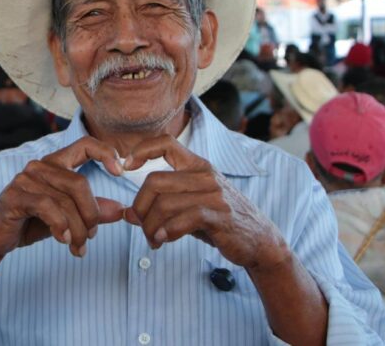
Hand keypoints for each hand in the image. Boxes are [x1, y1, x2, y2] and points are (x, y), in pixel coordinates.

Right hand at [0, 136, 125, 259]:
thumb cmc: (31, 222)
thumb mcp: (68, 217)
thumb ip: (92, 211)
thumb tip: (122, 211)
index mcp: (55, 163)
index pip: (85, 144)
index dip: (106, 153)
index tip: (120, 173)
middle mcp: (40, 166)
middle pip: (80, 184)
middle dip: (91, 215)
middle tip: (91, 236)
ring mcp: (26, 179)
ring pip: (65, 201)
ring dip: (77, 229)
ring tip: (78, 247)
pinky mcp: (16, 196)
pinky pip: (47, 208)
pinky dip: (60, 226)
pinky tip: (63, 240)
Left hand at [123, 136, 287, 270]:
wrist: (259, 240)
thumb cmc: (220, 221)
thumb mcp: (189, 207)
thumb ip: (160, 206)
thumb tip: (127, 213)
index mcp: (197, 165)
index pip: (165, 143)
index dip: (141, 150)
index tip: (125, 168)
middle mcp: (204, 175)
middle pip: (153, 181)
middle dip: (140, 207)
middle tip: (141, 226)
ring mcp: (213, 194)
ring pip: (164, 204)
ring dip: (150, 227)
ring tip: (153, 239)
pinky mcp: (218, 215)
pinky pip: (182, 220)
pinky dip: (166, 232)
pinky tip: (163, 240)